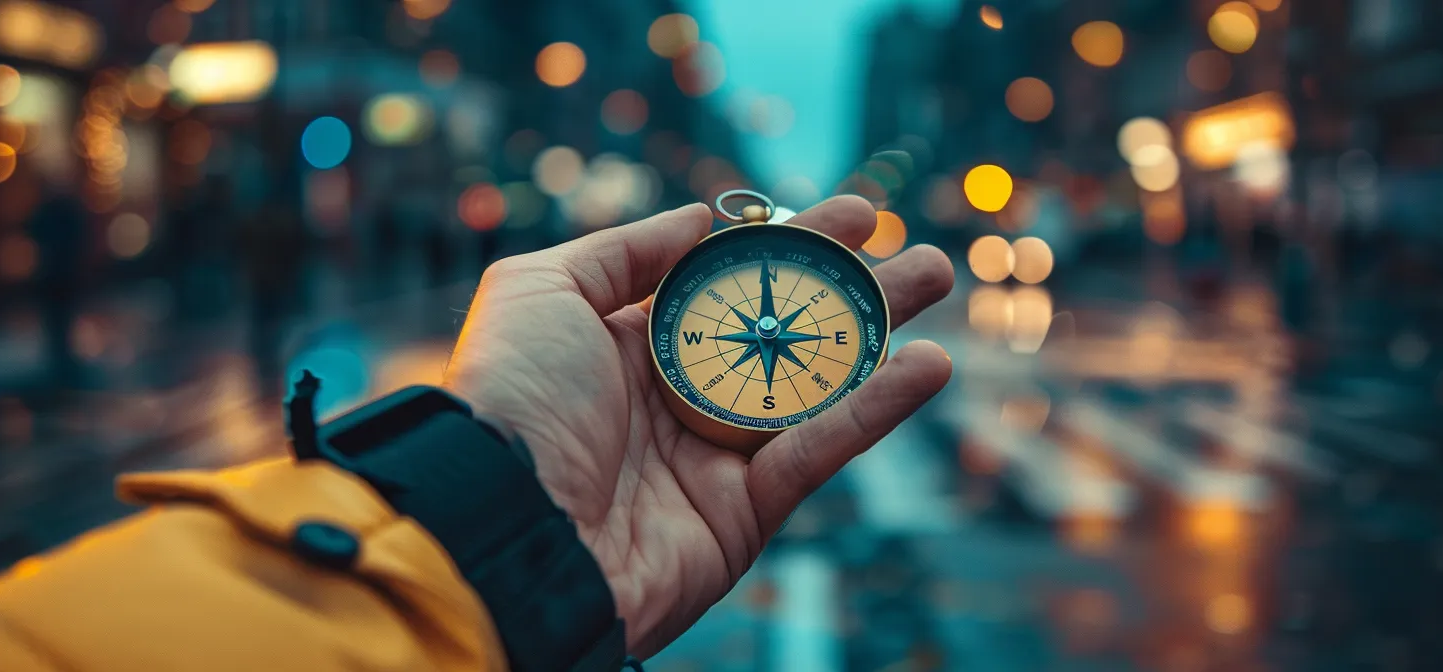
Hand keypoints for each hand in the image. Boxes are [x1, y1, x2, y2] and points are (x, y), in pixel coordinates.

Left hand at [443, 197, 953, 655]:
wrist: (501, 525)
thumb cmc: (512, 399)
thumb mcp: (544, 289)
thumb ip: (626, 249)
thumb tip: (701, 216)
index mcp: (632, 346)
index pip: (730, 285)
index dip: (794, 246)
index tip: (858, 214)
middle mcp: (681, 399)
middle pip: (789, 333)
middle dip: (857, 289)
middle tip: (919, 253)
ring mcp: (716, 459)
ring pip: (819, 388)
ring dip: (886, 337)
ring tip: (940, 278)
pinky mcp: (744, 514)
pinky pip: (820, 451)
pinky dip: (877, 409)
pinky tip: (928, 363)